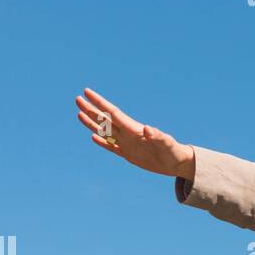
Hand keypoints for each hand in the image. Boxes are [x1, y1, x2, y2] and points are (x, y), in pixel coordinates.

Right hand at [75, 87, 195, 179]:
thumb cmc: (173, 151)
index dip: (99, 102)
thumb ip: (157, 135)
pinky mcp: (128, 154)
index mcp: (133, 129)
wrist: (177, 162)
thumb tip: (147, 129)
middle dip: (91, 109)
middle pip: (105, 119)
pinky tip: (92, 136)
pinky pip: (111, 147)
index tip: (87, 92)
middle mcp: (128, 134)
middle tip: (77, 98)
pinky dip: (101, 142)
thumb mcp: (166, 143)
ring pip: (105, 131)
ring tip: (79, 114)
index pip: (112, 112)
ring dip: (92, 123)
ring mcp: (127, 143)